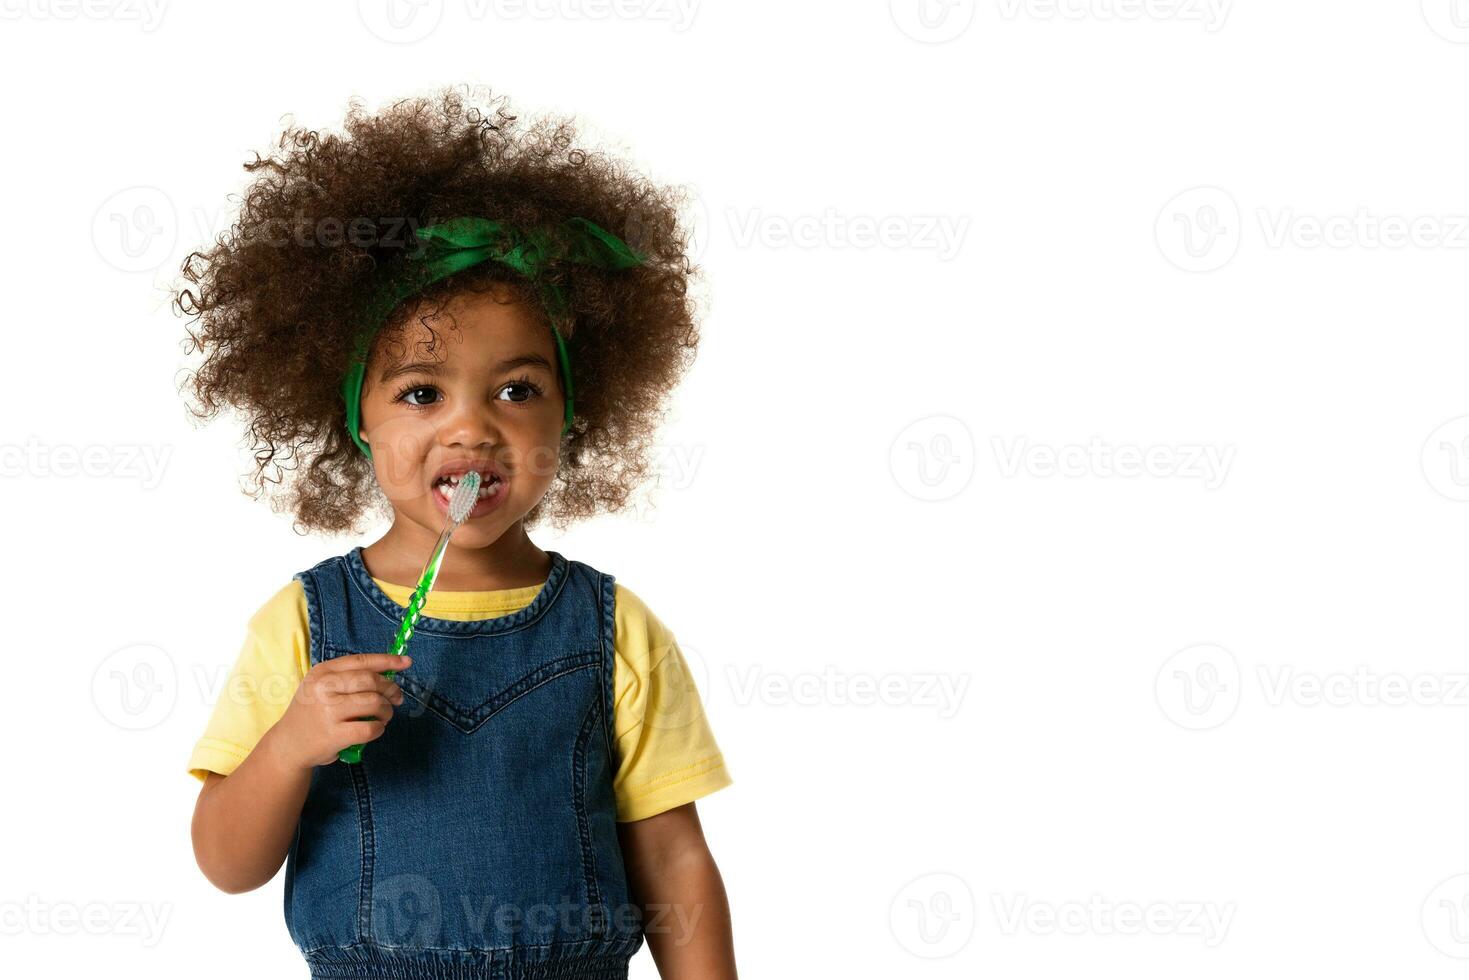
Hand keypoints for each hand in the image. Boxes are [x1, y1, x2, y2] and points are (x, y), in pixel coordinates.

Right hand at [269, 653, 409, 769]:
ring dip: (387, 710)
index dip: (387, 661)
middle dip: (391, 689)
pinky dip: (379, 729)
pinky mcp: (333, 735)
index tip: (406, 662)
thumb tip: (389, 671)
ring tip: (384, 716)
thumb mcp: (321, 686)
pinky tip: (375, 729)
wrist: (288, 744)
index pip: (361, 661)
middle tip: (396, 698)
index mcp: (322, 672)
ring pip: (374, 703)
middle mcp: (324, 689)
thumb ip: (348, 677)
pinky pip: (370, 728)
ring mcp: (328, 712)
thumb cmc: (312, 712)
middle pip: (371, 681)